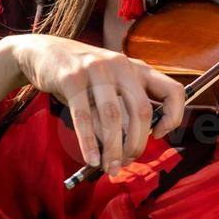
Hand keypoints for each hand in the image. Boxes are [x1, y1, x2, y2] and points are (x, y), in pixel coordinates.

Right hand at [10, 34, 186, 176]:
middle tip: (127, 162)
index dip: (173, 117)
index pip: (173, 91)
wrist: (45, 52)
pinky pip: (84, 117)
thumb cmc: (85, 76)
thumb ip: (128, 104)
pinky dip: (89, 143)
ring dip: (113, 148)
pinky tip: (92, 159)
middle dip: (136, 143)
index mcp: (138, 68)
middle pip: (140, 112)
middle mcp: (121, 66)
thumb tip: (136, 144)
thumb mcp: (113, 81)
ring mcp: (96, 70)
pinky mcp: (71, 78)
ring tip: (110, 167)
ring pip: (112, 117)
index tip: (159, 135)